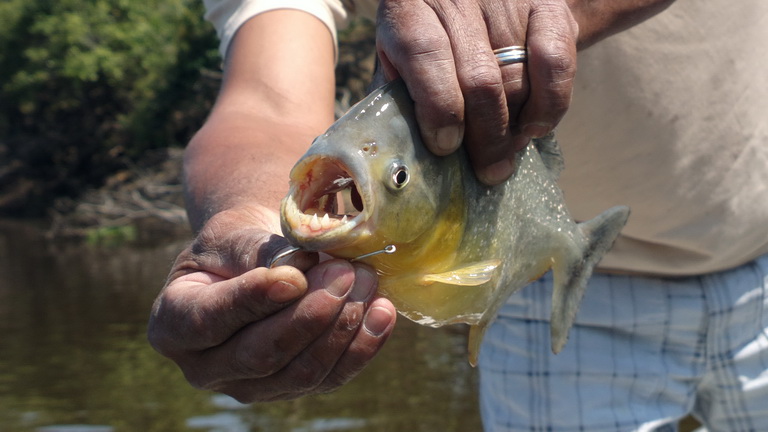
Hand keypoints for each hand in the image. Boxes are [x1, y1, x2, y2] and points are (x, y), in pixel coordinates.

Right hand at [147, 205, 395, 401]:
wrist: (255, 262)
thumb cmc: (236, 244)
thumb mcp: (232, 234)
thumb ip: (255, 252)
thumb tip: (297, 273)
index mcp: (173, 323)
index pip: (211, 320)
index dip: (253, 300)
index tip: (293, 275)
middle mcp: (205, 367)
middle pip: (261, 354)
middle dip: (311, 314)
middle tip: (346, 272)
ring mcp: (251, 386)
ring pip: (302, 373)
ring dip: (342, 327)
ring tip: (367, 280)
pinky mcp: (293, 389)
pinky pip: (332, 378)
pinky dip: (363, 345)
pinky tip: (382, 311)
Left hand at [376, 0, 577, 184]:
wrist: (475, 3)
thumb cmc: (428, 48)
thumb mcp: (398, 66)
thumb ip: (396, 107)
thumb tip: (389, 171)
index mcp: (409, 9)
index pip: (424, 53)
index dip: (438, 108)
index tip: (446, 147)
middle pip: (479, 79)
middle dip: (485, 138)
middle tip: (488, 171)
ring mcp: (506, 1)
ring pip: (518, 79)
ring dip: (515, 128)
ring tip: (507, 152)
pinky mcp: (547, 6)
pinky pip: (556, 62)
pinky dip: (550, 104)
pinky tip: (535, 126)